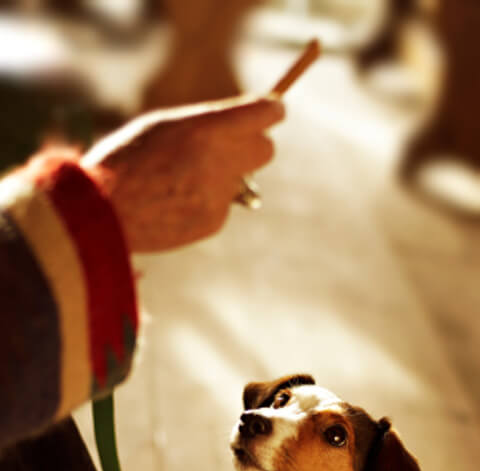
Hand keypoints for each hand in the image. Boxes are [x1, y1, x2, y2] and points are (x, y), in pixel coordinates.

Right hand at [82, 95, 284, 252]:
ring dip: (221, 178)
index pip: (263, 113)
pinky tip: (174, 203)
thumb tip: (236, 125)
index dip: (271, 111)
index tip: (274, 111)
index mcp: (206, 129)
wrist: (103, 213)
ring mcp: (220, 195)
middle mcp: (220, 161)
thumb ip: (203, 124)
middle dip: (253, 145)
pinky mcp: (214, 221)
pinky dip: (206, 203)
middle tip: (232, 146)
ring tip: (179, 182)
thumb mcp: (161, 127)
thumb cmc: (125, 161)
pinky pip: (222, 205)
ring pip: (240, 181)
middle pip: (265, 150)